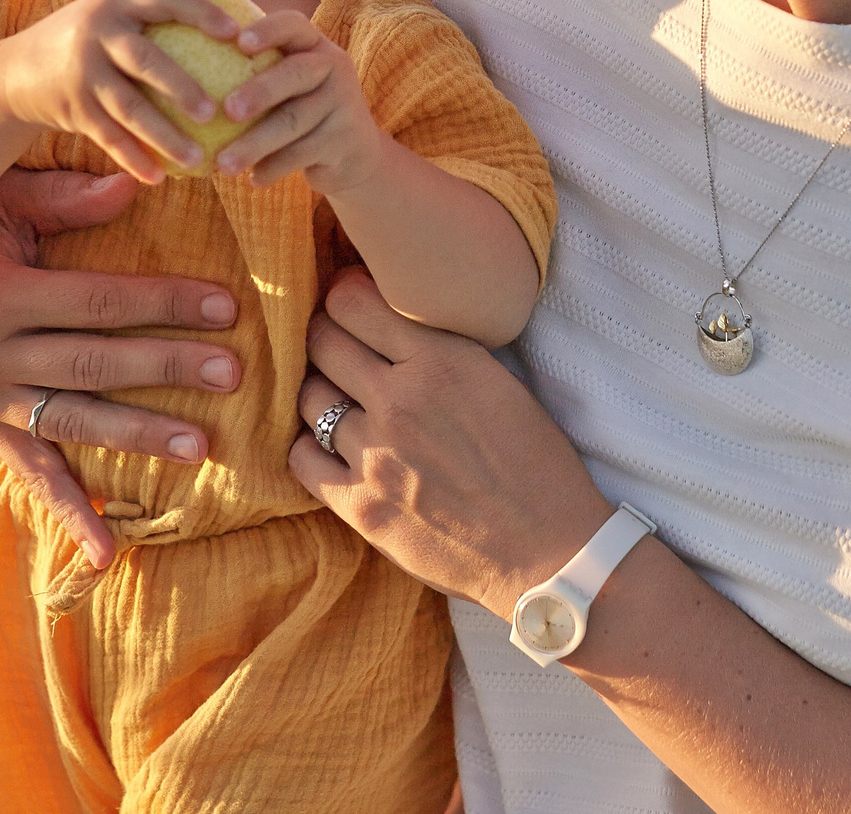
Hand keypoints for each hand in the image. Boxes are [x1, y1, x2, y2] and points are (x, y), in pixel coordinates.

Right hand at [0, 0, 236, 183]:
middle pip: (146, 61)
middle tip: (215, 112)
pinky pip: (108, 137)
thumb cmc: (88, 41)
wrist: (17, 70)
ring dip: (164, 137)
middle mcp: (97, 34)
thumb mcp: (110, 15)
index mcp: (117, 4)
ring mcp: (82, 72)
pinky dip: (133, 159)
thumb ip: (151, 17)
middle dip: (182, 88)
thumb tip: (229, 26)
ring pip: (129, 109)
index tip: (236, 32)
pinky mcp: (72, 107)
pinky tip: (158, 177)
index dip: (200, 12)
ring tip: (197, 159)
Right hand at [0, 165, 242, 566]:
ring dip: (138, 436)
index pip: (100, 304)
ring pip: (73, 421)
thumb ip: (66, 196)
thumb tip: (136, 180)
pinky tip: (106, 552)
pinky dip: (66, 512)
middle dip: (169, 368)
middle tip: (234, 373)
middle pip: (96, 365)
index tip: (225, 308)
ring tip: (200, 447)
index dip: (164, 304)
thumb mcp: (0, 194)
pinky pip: (28, 472)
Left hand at [214, 12, 388, 191]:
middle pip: (296, 74)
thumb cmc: (300, 110)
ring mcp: (344, 104)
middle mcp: (333, 67)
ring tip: (223, 164)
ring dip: (255, 144)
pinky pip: (303, 153)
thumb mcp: (287, 85)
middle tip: (227, 110)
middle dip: (260, 91)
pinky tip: (253, 179)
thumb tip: (182, 77)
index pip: (293, 25)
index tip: (239, 42)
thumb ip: (255, 73)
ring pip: (294, 121)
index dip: (268, 30)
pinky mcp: (346, 140)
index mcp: (313, 45)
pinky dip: (273, 167)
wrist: (354, 154)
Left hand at [286, 270, 610, 614]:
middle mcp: (400, 400)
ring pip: (308, 397)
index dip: (342, 298)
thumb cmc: (536, 466)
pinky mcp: (360, 506)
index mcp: (442, 361)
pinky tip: (331, 448)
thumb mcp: (498, 381)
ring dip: (319, 392)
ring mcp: (375, 454)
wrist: (550, 552)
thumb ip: (441, 350)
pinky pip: (300, 457)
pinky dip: (310, 447)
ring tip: (338, 401)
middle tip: (336, 348)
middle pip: (322, 341)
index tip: (349, 307)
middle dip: (324, 337)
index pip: (352, 301)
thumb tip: (391, 322)